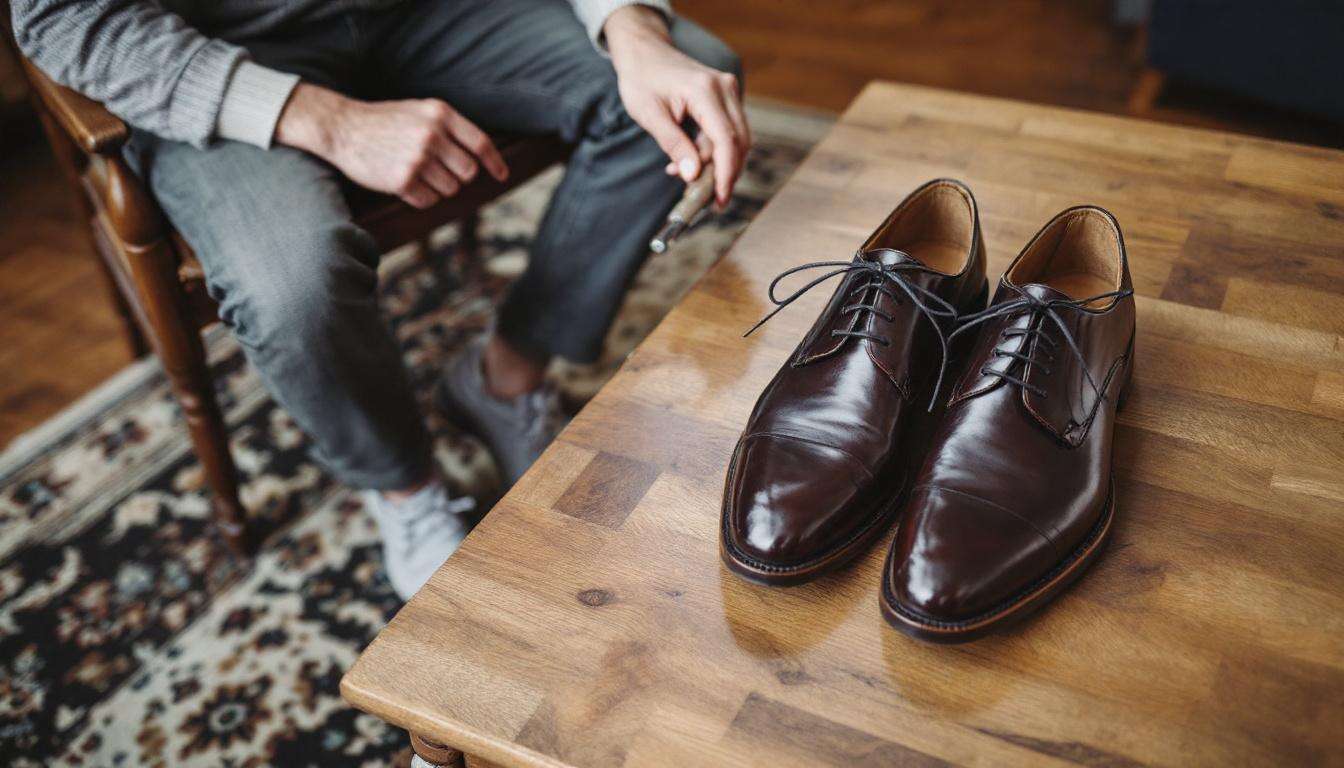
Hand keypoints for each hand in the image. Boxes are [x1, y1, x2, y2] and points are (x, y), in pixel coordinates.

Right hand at [275, 83, 507, 208]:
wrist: (343, 127)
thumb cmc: (386, 120)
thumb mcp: (420, 111)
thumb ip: (450, 127)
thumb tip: (481, 156)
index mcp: (440, 114)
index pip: (480, 143)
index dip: (495, 163)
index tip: (502, 176)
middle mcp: (432, 135)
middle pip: (468, 172)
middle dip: (458, 176)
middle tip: (438, 171)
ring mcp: (417, 158)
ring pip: (450, 189)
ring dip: (438, 187)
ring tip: (417, 173)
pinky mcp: (402, 180)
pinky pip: (429, 201)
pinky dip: (421, 197)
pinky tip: (404, 182)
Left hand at [604, 7, 750, 206]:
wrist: (644, 51)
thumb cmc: (641, 80)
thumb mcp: (649, 115)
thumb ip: (673, 145)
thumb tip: (692, 175)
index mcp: (704, 90)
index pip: (726, 140)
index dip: (725, 173)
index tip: (719, 199)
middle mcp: (724, 88)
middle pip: (738, 142)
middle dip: (725, 174)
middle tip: (705, 199)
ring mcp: (728, 90)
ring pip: (737, 139)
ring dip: (718, 163)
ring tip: (687, 176)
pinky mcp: (726, 96)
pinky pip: (729, 130)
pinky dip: (715, 150)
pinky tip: (692, 159)